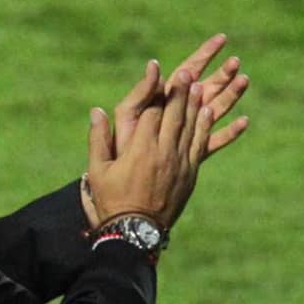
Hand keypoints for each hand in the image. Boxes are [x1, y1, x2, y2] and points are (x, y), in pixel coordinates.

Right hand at [81, 35, 250, 227]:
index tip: (160, 71)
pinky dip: (204, 126)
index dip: (155, 90)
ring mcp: (179, 163)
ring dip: (195, 104)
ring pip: (190, 127)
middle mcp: (162, 152)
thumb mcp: (97, 170)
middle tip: (188, 71)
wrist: (136, 232)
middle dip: (180, 91)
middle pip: (174, 115)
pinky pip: (200, 144)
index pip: (151, 111)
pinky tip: (207, 113)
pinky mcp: (190, 174)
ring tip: (200, 84)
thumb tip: (96, 111)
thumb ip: (97, 139)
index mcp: (139, 148)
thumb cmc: (112, 201)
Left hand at [114, 34, 248, 159]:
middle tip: (237, 60)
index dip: (205, 53)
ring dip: (231, 95)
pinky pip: (215, 140)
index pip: (188, 69)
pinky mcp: (194, 153)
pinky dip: (230, 132)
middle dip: (223, 73)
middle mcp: (179, 112)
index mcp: (165, 98)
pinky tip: (244, 121)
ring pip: (215, 109)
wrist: (124, 182)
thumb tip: (155, 64)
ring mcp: (188, 131)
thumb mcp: (129, 112)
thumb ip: (143, 91)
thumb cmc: (122, 143)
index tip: (221, 38)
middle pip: (207, 87)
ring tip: (245, 80)